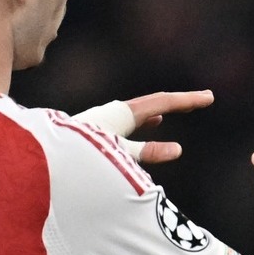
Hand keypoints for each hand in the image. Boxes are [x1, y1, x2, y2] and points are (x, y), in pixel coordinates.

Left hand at [74, 91, 213, 163]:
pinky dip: (143, 122)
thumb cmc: (81, 156)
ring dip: (160, 110)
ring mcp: (106, 120)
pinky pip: (129, 122)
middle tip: (202, 100)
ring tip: (173, 112)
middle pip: (154, 102)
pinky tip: (147, 125)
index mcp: (122, 114)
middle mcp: (114, 113)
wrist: (43, 157)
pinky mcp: (98, 131)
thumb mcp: (118, 155)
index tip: (210, 97)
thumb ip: (146, 152)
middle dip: (179, 102)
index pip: (162, 101)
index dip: (187, 100)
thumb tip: (177, 149)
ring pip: (140, 113)